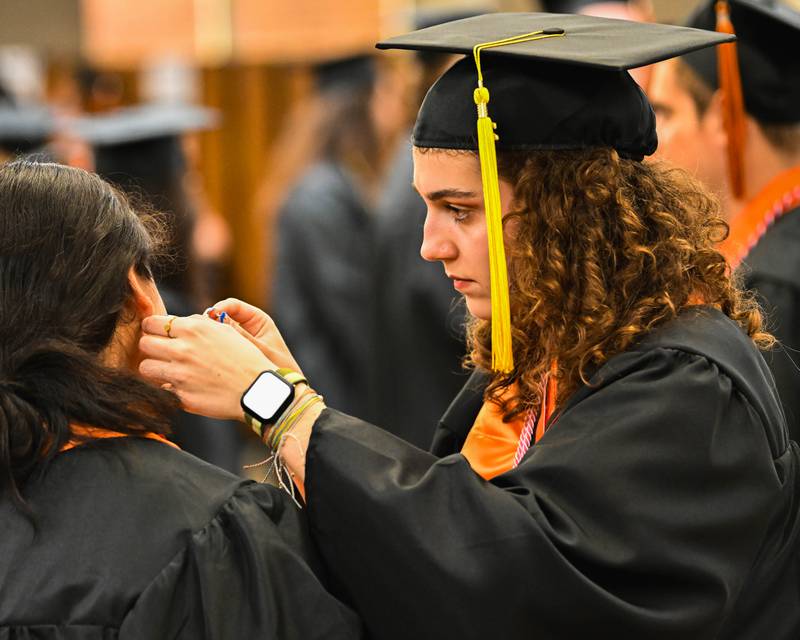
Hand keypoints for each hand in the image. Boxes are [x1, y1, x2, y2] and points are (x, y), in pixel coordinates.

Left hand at [139, 314, 271, 420]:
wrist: (258, 389)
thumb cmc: (246, 358)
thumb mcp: (225, 331)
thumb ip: (198, 323)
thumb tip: (178, 322)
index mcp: (192, 330)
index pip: (152, 323)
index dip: (154, 329)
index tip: (159, 334)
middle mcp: (182, 350)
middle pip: (144, 343)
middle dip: (151, 347)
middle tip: (162, 352)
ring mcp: (179, 375)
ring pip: (145, 368)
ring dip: (155, 368)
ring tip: (169, 370)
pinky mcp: (181, 396)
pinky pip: (161, 389)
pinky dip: (169, 388)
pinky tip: (184, 386)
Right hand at [206, 298, 303, 375]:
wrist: (284, 388)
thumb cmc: (279, 367)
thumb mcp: (260, 349)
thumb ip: (241, 335)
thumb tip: (218, 319)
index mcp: (258, 320)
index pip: (233, 305)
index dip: (219, 307)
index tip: (210, 316)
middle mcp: (247, 326)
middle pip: (222, 316)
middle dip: (210, 321)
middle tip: (200, 330)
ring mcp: (238, 339)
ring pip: (217, 331)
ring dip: (209, 335)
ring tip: (201, 343)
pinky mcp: (232, 352)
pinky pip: (218, 345)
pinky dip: (210, 347)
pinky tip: (204, 354)